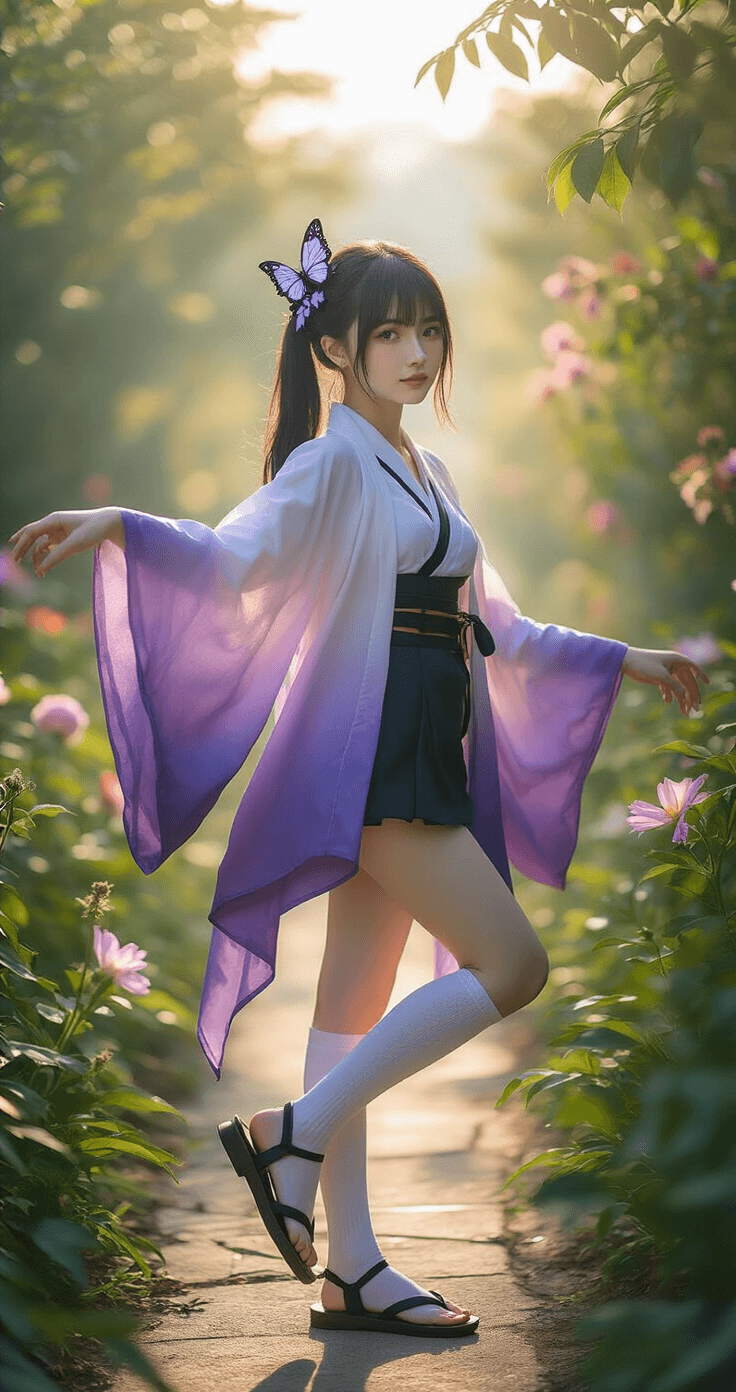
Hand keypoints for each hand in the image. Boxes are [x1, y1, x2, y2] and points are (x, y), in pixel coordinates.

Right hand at [7, 508, 123, 576]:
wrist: (110, 523)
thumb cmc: (94, 529)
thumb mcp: (76, 544)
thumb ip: (58, 556)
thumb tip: (42, 568)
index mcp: (54, 520)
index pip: (31, 532)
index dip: (21, 544)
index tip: (15, 557)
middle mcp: (53, 523)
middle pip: (32, 535)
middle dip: (22, 548)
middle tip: (15, 561)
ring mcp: (58, 530)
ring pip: (40, 543)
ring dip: (36, 556)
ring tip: (38, 573)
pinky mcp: (65, 537)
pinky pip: (50, 546)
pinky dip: (46, 557)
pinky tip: (44, 568)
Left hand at [621, 646, 709, 715]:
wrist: (627, 662)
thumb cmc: (644, 665)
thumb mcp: (661, 676)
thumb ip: (674, 686)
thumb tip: (684, 696)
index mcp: (677, 660)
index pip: (694, 667)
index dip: (702, 675)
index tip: (708, 684)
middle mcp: (673, 665)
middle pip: (687, 682)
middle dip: (691, 696)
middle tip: (695, 709)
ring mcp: (666, 671)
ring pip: (678, 687)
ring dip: (681, 699)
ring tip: (684, 712)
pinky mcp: (659, 677)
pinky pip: (668, 687)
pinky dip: (669, 694)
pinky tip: (667, 701)